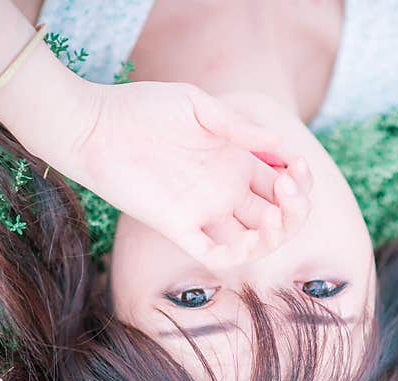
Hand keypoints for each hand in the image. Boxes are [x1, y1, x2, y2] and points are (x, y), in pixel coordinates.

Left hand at [45, 79, 311, 270]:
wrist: (96, 126)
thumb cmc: (143, 109)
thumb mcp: (198, 106)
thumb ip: (238, 126)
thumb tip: (280, 142)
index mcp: (235, 162)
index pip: (283, 183)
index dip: (301, 180)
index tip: (297, 162)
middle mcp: (224, 191)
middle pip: (277, 215)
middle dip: (297, 206)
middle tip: (289, 183)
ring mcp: (204, 212)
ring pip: (255, 241)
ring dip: (278, 233)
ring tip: (278, 211)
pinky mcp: (179, 228)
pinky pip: (216, 256)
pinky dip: (241, 255)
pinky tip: (253, 238)